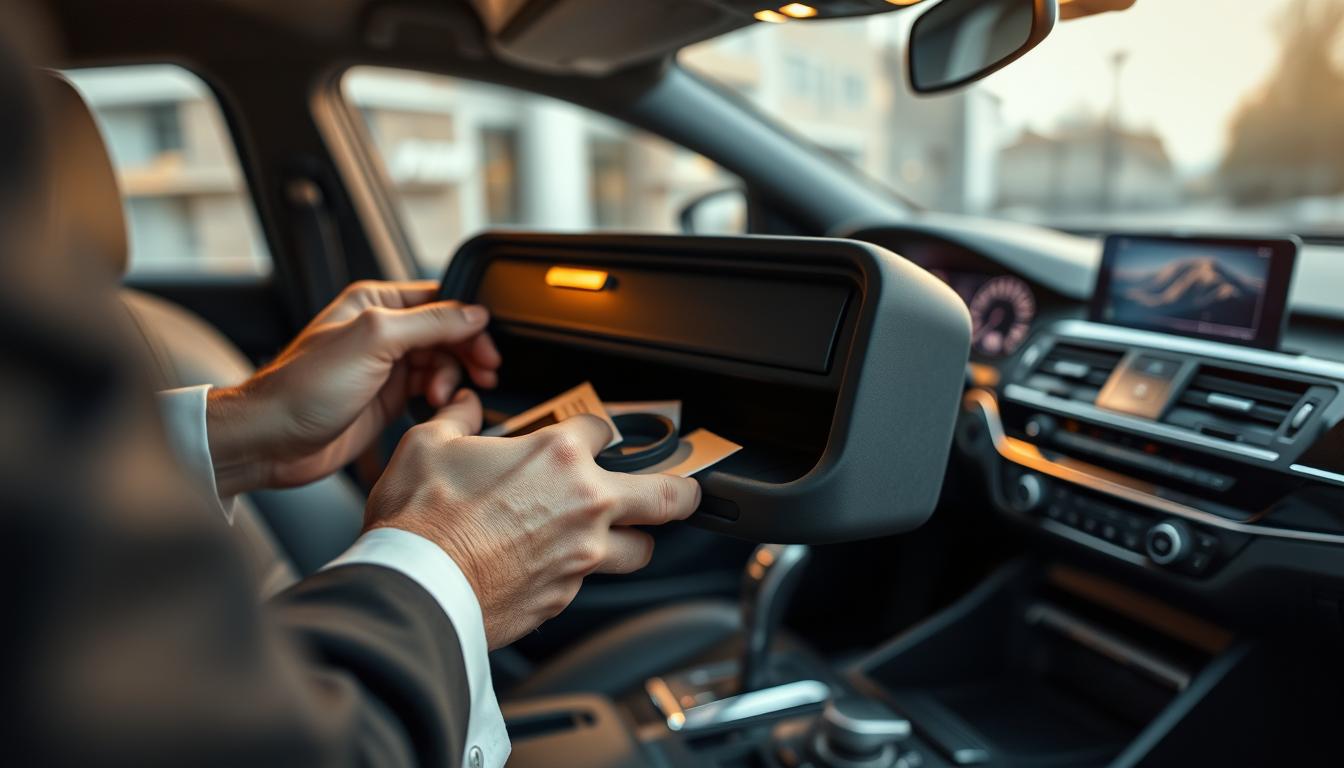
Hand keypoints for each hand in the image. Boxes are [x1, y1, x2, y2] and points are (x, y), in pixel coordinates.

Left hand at [206, 280, 500, 494]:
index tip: (487, 348)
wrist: (271, 441)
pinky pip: (430, 393)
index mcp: (375, 303)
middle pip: (447, 335)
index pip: (440, 301)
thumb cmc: (304, 387)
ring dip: (453, 381)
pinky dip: (442, 400)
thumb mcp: (373, 340)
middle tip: (485, 375)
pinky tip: (440, 410)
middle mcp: (382, 332)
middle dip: (467, 355)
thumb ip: (429, 323)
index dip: (469, 323)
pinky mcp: (387, 401)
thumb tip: (474, 313)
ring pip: (442, 365)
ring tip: (445, 399)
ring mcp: (385, 368)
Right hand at [365, 394, 702, 648]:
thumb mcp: (428, 445)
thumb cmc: (422, 518)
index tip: (587, 438)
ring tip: (621, 536)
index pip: (603, 430)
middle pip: (668, 496)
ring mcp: (582, 556)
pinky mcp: (565, 597)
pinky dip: (579, 575)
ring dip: (634, 540)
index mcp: (558, 456)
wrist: (416, 585)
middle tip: (684, 490)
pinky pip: (590, 584)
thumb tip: (461, 404)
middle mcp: (585, 504)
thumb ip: (455, 419)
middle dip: (682, 490)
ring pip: (641, 550)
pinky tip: (554, 569)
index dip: (594, 431)